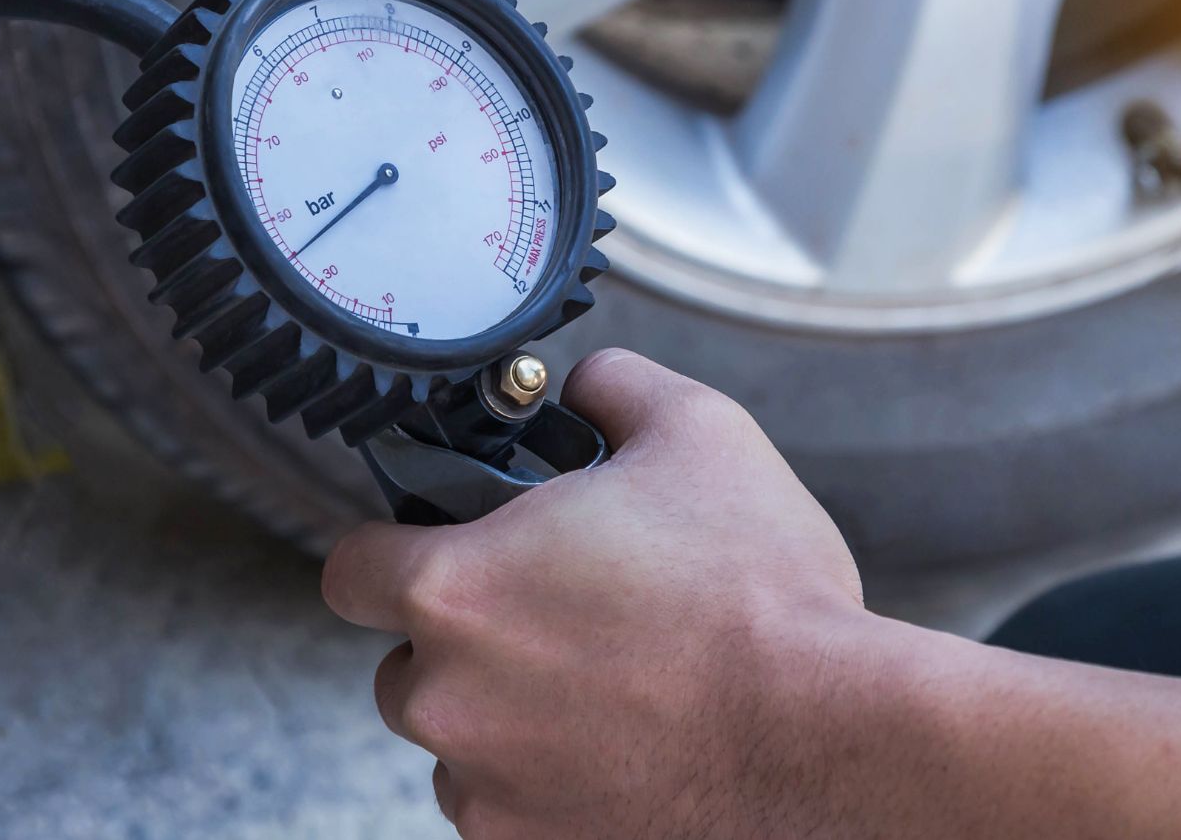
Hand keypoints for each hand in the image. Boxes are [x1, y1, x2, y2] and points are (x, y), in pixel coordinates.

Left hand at [321, 350, 868, 839]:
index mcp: (457, 588)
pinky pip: (506, 807)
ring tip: (608, 684)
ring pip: (458, 741)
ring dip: (505, 713)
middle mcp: (446, 699)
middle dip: (465, 638)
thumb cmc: (761, 591)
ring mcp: (485, 787)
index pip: (348, 571)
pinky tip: (625, 744)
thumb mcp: (698, 433)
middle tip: (559, 612)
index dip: (390, 550)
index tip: (441, 548)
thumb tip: (587, 384)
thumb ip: (615, 387)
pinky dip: (547, 779)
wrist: (832, 740)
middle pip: (406, 663)